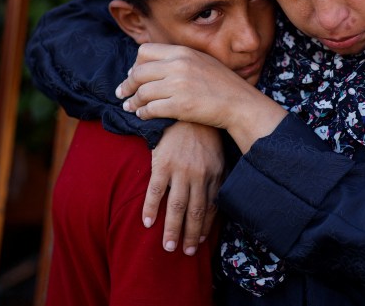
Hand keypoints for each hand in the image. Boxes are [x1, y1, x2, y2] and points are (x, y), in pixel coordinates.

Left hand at [116, 43, 285, 150]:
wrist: (240, 104)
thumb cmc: (223, 85)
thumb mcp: (202, 61)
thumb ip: (180, 59)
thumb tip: (156, 64)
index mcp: (183, 52)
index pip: (145, 51)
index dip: (135, 64)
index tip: (133, 74)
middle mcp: (178, 66)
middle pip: (139, 72)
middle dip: (127, 84)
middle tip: (122, 93)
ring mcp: (178, 85)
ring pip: (142, 92)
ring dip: (133, 102)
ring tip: (130, 107)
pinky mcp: (180, 106)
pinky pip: (151, 109)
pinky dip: (143, 113)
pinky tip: (143, 115)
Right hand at [144, 121, 223, 255]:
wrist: (185, 113)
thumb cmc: (203, 136)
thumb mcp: (217, 156)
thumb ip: (216, 178)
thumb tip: (214, 201)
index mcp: (215, 175)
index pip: (211, 208)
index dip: (205, 227)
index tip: (200, 242)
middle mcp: (199, 176)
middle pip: (195, 212)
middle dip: (190, 235)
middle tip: (185, 252)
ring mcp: (180, 171)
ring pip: (177, 207)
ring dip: (172, 229)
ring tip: (168, 246)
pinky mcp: (162, 164)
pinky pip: (156, 192)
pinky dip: (151, 209)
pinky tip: (148, 222)